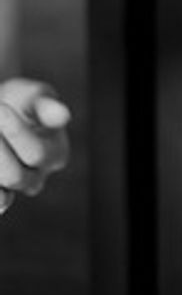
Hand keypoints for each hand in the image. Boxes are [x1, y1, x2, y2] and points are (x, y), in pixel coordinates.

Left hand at [0, 78, 70, 212]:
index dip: (16, 133)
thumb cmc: (18, 103)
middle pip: (15, 176)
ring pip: (2, 197)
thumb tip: (63, 115)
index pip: (37, 153)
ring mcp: (14, 190)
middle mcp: (38, 177)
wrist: (1, 114)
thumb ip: (44, 106)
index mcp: (56, 153)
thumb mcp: (32, 96)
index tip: (1, 109)